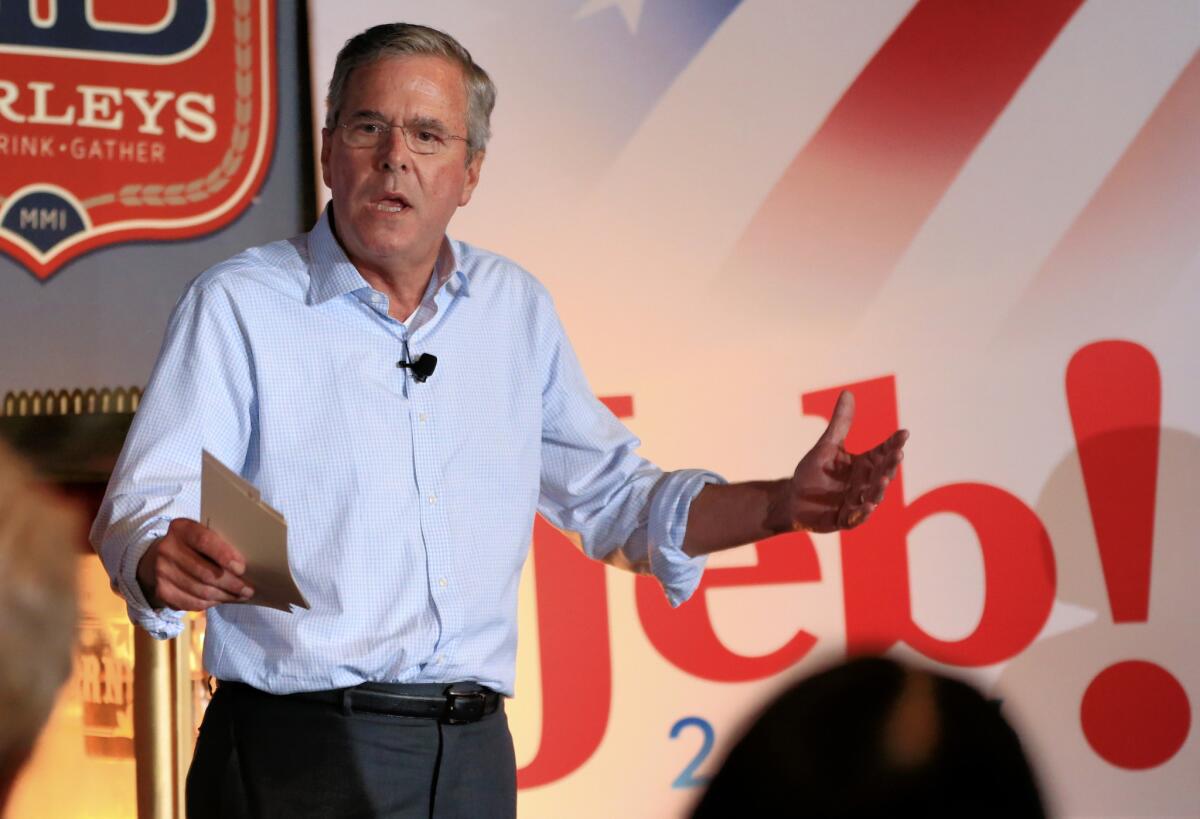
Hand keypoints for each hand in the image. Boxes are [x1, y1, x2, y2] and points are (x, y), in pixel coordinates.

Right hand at [136, 518, 253, 609]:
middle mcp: (167, 549)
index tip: (241, 568)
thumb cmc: (192, 546)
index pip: (204, 541)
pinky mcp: (162, 591)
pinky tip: (221, 599)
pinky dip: (211, 603)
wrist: (158, 558)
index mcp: (181, 528)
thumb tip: (244, 566)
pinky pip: (192, 602)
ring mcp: (162, 572)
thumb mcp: (203, 534)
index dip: (224, 555)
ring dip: (224, 596)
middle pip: (205, 572)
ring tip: (239, 596)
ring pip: (201, 591)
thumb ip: (219, 543)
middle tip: (248, 589)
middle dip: (231, 583)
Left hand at [775, 391, 907, 532]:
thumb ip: (840, 423)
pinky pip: (857, 517)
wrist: (793, 499)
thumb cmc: (813, 472)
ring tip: (884, 478)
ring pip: (874, 496)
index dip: (893, 443)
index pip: (883, 452)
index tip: (904, 433)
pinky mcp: (845, 519)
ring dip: (880, 488)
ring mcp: (857, 502)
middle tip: (897, 453)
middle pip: (882, 473)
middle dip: (890, 464)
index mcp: (864, 465)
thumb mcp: (827, 446)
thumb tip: (848, 392)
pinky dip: (863, 512)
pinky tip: (869, 505)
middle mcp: (865, 484)